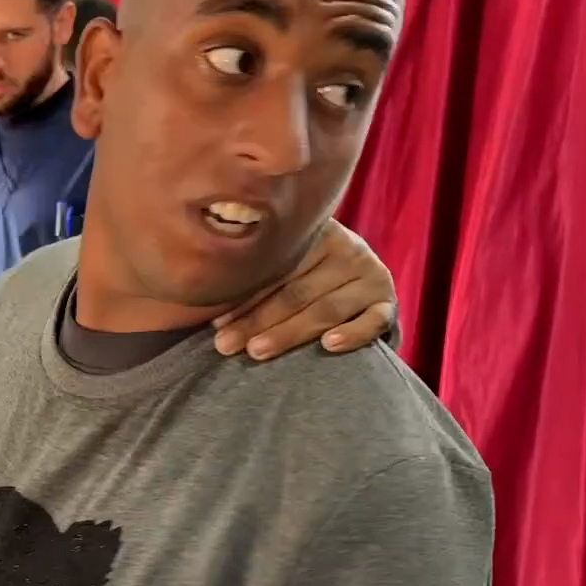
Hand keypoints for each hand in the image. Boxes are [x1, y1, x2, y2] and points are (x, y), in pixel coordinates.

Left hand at [212, 219, 397, 359]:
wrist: (358, 288)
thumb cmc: (302, 281)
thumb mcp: (280, 269)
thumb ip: (253, 274)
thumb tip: (197, 285)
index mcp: (315, 234)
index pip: (275, 269)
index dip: (243, 297)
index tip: (213, 321)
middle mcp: (346, 251)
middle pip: (295, 291)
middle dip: (256, 320)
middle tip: (224, 344)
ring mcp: (370, 277)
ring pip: (325, 308)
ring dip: (289, 332)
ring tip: (257, 350)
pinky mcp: (387, 305)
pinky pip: (372, 321)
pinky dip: (353, 334)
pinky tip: (328, 346)